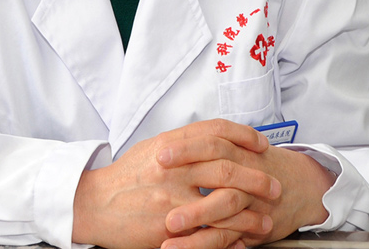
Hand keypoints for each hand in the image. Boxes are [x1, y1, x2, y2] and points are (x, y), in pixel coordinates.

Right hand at [72, 119, 278, 248]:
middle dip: (256, 177)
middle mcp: (172, 167)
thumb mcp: (152, 149)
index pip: (215, 131)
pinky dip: (230, 237)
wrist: (94, 205)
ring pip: (223, 202)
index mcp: (169, 144)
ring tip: (266, 219)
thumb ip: (183, 143)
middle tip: (274, 185)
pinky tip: (243, 239)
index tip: (261, 145)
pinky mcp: (169, 228)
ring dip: (251, 212)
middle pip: (226, 166)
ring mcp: (171, 198)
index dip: (243, 135)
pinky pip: (208, 233)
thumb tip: (216, 138)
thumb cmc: (126, 177)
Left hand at [160, 133, 336, 248]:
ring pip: (223, 205)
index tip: (159, 153)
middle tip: (158, 178)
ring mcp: (249, 201)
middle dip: (187, 175)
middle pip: (217, 169)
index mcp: (237, 149)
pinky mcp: (250, 227)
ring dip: (195, 216)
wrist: (302, 186)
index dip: (186, 147)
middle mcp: (246, 173)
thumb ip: (207, 144)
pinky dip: (202, 244)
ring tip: (168, 225)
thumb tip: (165, 146)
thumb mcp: (238, 146)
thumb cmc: (261, 163)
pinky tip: (180, 248)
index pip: (210, 141)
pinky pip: (227, 236)